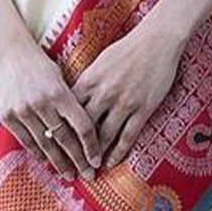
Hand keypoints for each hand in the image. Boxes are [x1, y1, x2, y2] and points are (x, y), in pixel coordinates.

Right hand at [0, 36, 101, 178]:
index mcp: (60, 93)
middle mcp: (41, 103)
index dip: (91, 148)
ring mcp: (23, 111)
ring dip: (59, 163)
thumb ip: (71, 103)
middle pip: (65, 140)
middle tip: (88, 176)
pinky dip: (38, 153)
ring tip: (69, 175)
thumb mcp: (60, 78)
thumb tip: (88, 131)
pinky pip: (27, 141)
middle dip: (78, 161)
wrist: (6, 49)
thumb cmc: (39, 64)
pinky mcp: (8, 116)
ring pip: (46, 145)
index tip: (97, 162)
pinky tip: (47, 162)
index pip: (82, 127)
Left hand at [72, 25, 184, 167]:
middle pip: (84, 128)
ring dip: (96, 155)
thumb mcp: (100, 62)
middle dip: (76, 150)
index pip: (70, 111)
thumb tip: (75, 99)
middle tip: (70, 166)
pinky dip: (118, 152)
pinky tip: (111, 163)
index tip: (55, 146)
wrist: (156, 41)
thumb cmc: (127, 50)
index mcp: (89, 80)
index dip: (61, 131)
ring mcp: (123, 103)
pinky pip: (127, 136)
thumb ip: (88, 83)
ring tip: (90, 169)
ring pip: (105, 136)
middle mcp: (103, 93)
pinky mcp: (142, 109)